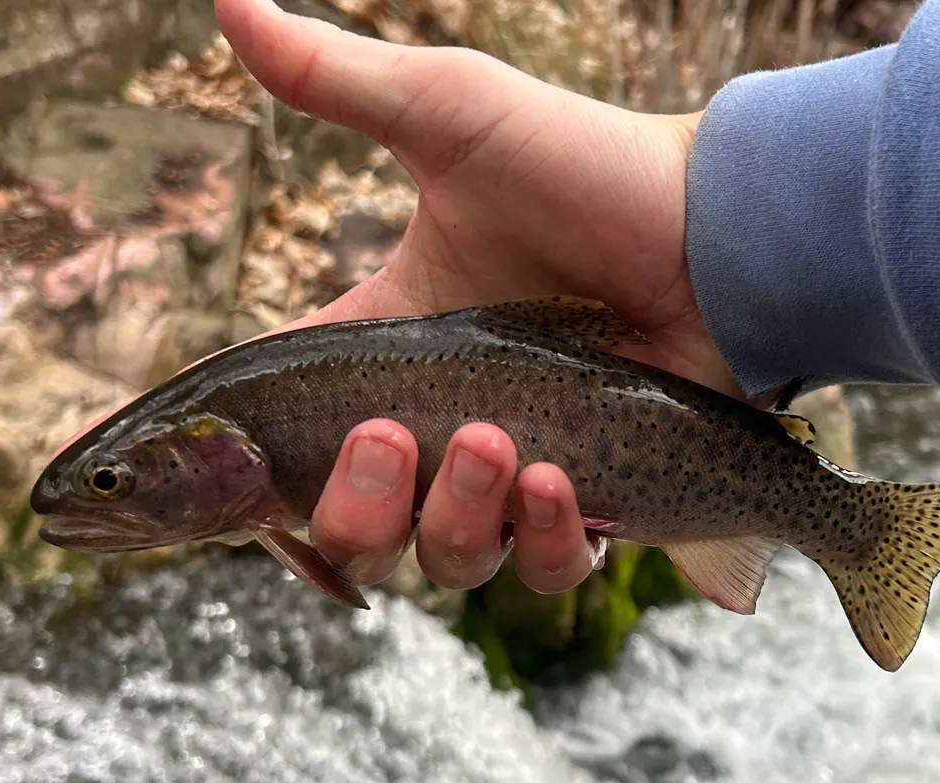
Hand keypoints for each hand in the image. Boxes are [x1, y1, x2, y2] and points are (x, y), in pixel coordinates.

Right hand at [216, 0, 731, 593]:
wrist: (723, 233)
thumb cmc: (593, 172)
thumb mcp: (455, 117)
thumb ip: (337, 83)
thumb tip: (224, 3)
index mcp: (394, 352)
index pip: (292, 428)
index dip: (244, 463)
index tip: (217, 469)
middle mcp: (445, 430)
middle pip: (353, 529)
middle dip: (353, 504)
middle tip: (388, 440)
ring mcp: (517, 481)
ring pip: (445, 560)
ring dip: (452, 517)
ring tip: (493, 445)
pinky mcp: (594, 510)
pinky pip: (545, 569)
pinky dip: (543, 538)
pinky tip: (556, 480)